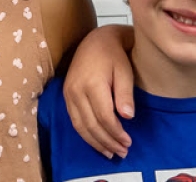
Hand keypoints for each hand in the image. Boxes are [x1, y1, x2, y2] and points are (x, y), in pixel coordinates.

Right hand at [63, 25, 136, 157]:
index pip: (104, 117)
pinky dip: (86, 135)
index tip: (128, 142)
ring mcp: (68, 94)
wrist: (95, 41)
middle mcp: (76, 91)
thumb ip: (125, 94)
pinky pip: (74, 121)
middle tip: (122, 152)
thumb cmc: (114, 55)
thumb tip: (127, 117)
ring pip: (80, 126)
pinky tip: (97, 142)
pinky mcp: (66, 96)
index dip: (116, 133)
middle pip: (91, 125)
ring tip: (110, 153)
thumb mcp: (125, 71)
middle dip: (107, 142)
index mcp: (92, 84)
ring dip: (95, 143)